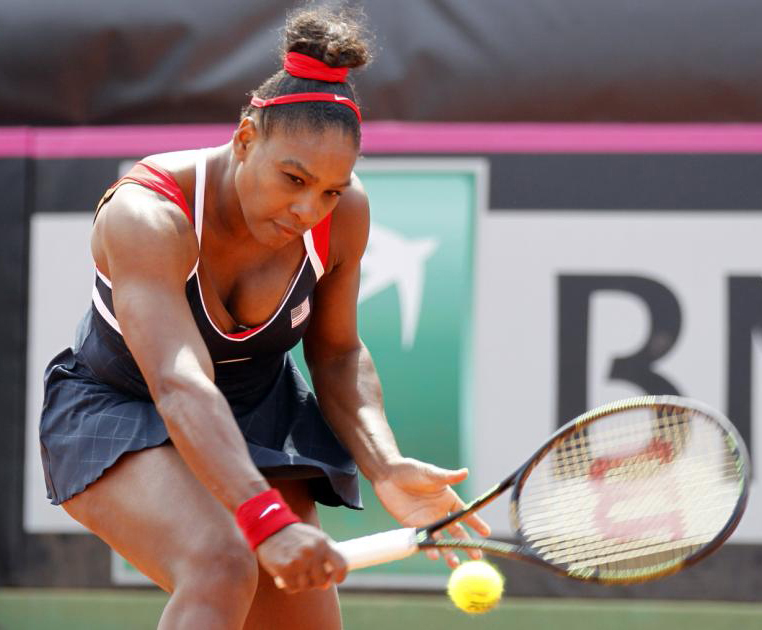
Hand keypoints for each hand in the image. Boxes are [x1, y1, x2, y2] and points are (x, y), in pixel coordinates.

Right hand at [256, 523, 346, 592]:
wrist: (271, 528)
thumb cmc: (295, 535)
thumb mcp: (315, 536)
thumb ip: (325, 551)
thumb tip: (331, 576)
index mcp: (323, 543)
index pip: (341, 564)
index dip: (340, 576)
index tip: (335, 580)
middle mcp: (312, 553)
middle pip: (322, 581)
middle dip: (316, 582)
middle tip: (309, 577)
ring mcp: (298, 562)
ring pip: (306, 586)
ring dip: (302, 584)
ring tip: (297, 575)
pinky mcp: (284, 569)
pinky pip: (293, 588)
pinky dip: (291, 586)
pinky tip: (288, 577)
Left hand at [371, 457, 490, 567]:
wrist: (387, 475)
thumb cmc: (411, 470)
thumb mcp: (431, 473)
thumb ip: (447, 477)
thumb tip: (465, 472)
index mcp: (449, 500)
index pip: (466, 514)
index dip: (476, 523)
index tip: (486, 533)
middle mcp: (440, 513)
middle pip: (456, 532)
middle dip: (467, 545)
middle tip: (476, 557)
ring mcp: (427, 521)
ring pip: (441, 540)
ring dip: (448, 552)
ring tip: (454, 563)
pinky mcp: (413, 527)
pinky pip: (423, 540)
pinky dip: (428, 548)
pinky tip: (433, 555)